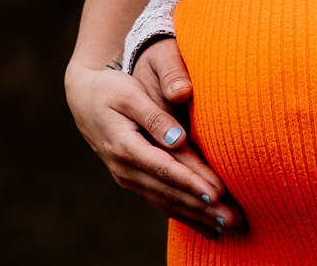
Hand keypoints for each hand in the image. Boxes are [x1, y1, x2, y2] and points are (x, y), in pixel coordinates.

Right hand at [65, 56, 243, 241]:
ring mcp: (130, 178)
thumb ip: (153, 116)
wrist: (84, 100)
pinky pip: (162, 202)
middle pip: (169, 193)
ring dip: (197, 216)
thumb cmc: (110, 90)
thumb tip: (177, 138)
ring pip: (167, 202)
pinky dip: (184, 214)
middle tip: (233, 219)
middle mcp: (127, 170)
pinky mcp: (136, 180)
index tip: (217, 193)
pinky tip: (205, 224)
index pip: (165, 169)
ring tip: (227, 226)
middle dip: (202, 208)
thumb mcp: (128, 94)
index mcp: (126, 147)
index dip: (191, 182)